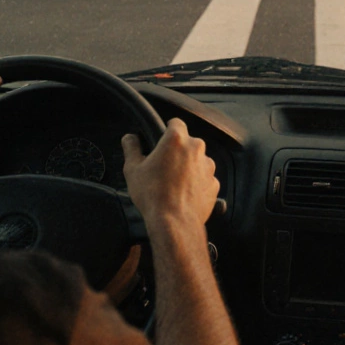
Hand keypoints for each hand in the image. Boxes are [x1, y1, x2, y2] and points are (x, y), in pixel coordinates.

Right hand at [121, 119, 219, 248]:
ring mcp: (209, 166)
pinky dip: (196, 182)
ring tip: (172, 183)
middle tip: (163, 166)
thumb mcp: (133, 169)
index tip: (161, 139)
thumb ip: (131, 148)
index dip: (167, 129)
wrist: (174, 222)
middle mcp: (197, 149)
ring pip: (197, 160)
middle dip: (177, 151)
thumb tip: (130, 138)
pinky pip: (204, 178)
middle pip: (187, 142)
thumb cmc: (153, 194)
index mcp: (177, 140)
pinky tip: (183, 193)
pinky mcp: (214, 183)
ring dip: (187, 167)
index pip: (175, 123)